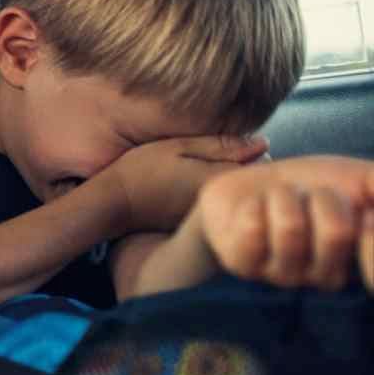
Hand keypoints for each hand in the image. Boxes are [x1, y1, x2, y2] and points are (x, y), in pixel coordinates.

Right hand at [94, 134, 267, 234]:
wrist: (111, 207)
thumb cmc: (140, 171)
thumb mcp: (178, 147)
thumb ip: (220, 145)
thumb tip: (262, 143)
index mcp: (221, 181)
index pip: (261, 167)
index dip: (255, 155)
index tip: (240, 147)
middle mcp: (222, 206)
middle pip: (250, 188)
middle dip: (246, 173)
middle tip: (227, 160)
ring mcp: (211, 222)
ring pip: (236, 202)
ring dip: (232, 190)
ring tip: (207, 177)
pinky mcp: (199, 230)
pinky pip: (220, 213)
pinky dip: (217, 204)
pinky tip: (193, 195)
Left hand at [176, 156, 373, 291]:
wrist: (257, 181)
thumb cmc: (314, 184)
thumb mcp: (359, 179)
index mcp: (362, 261)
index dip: (369, 227)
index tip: (362, 210)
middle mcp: (328, 278)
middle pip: (336, 232)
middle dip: (320, 197)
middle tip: (308, 198)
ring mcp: (285, 277)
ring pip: (290, 227)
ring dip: (283, 198)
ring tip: (279, 201)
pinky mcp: (245, 267)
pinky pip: (253, 229)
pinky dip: (254, 205)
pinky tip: (254, 211)